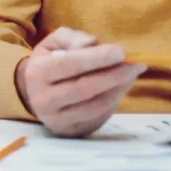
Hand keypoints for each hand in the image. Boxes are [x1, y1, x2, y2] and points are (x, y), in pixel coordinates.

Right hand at [13, 27, 146, 137]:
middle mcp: (44, 100)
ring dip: (118, 89)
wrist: (34, 93)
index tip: (122, 52)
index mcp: (38, 73)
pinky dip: (113, 100)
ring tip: (132, 73)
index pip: (69, 64)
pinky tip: (121, 87)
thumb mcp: (55, 42)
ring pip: (95, 105)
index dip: (97, 58)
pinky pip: (98, 117)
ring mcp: (57, 119)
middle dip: (114, 75)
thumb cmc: (49, 61)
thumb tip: (93, 44)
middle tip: (137, 64)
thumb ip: (73, 38)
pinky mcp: (70, 131)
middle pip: (85, 88)